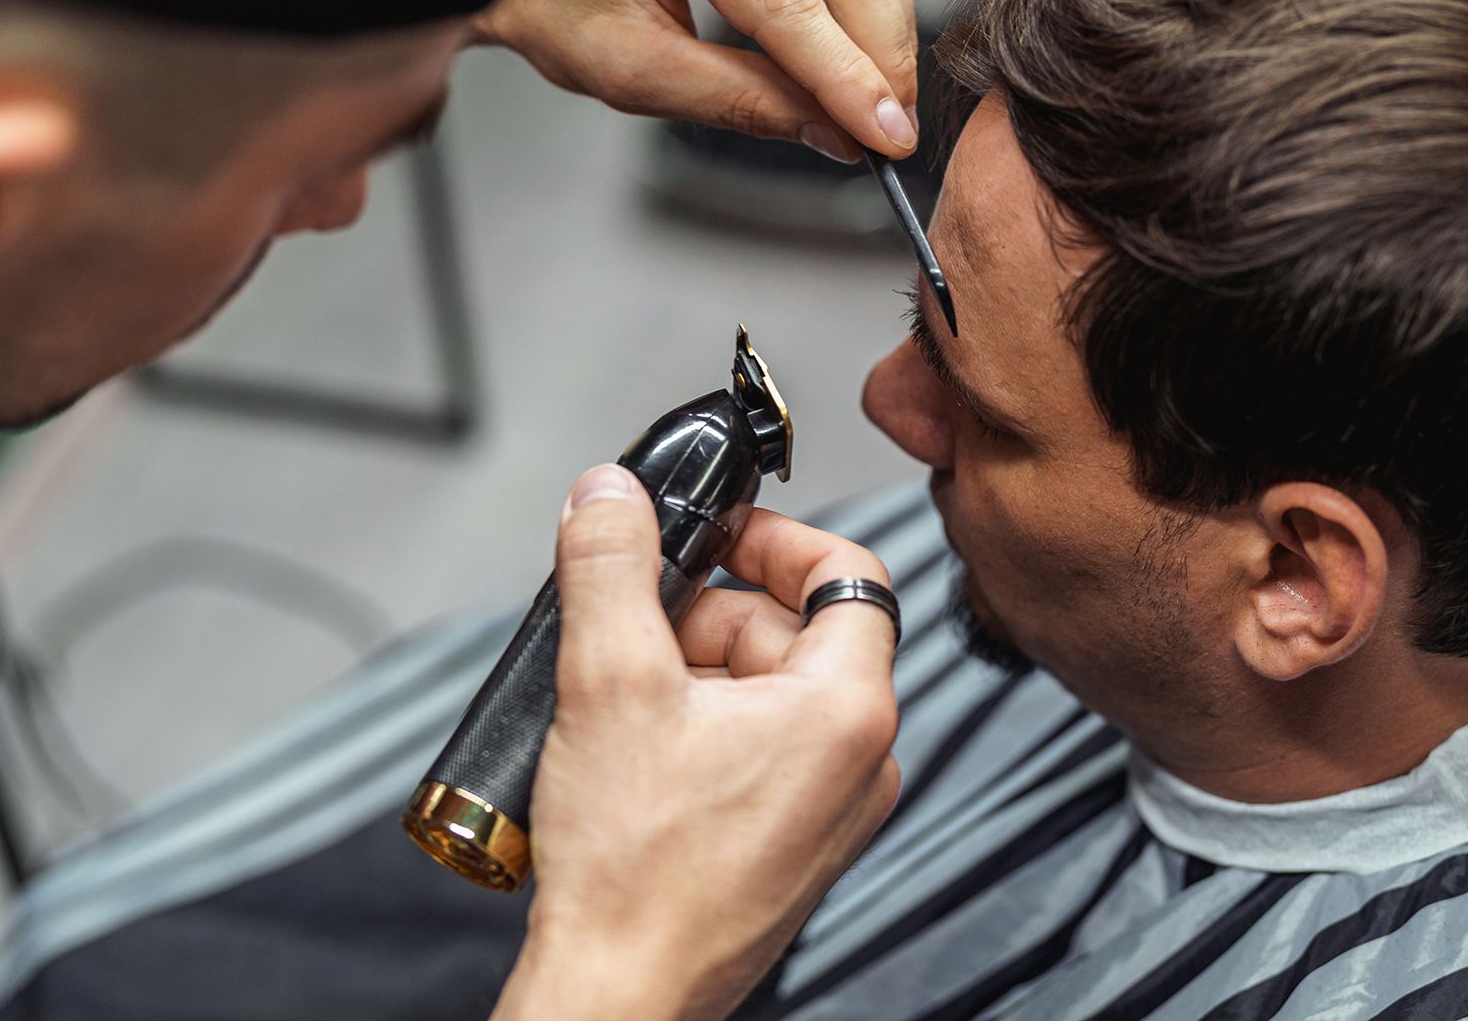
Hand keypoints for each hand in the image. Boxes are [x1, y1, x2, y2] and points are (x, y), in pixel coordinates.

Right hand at [493, 466, 900, 1020]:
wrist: (620, 995)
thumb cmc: (636, 874)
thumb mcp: (608, 682)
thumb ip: (611, 566)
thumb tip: (612, 497)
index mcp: (848, 710)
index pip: (850, 571)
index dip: (777, 536)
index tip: (718, 532)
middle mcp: (860, 759)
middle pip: (794, 630)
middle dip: (708, 614)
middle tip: (636, 624)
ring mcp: (830, 807)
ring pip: (770, 690)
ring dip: (695, 672)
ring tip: (621, 699)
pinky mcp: (792, 842)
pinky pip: (761, 748)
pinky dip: (702, 727)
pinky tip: (635, 749)